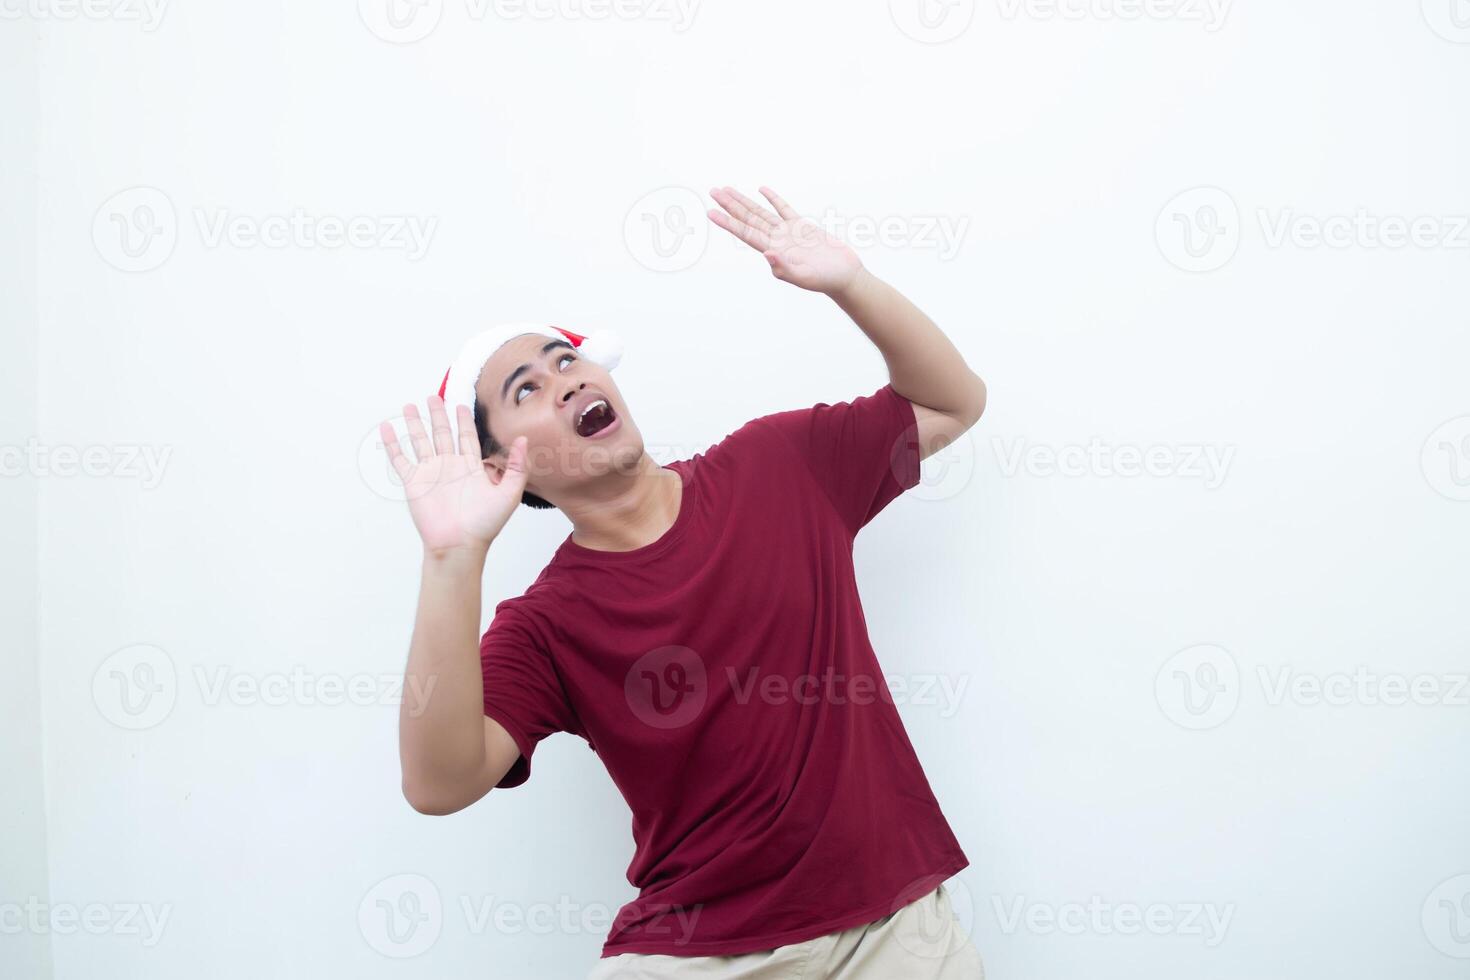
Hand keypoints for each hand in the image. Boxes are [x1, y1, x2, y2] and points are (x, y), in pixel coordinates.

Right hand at [379, 396, 528, 556]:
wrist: (459, 545)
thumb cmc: (485, 524)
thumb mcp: (509, 493)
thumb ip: (517, 466)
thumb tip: (523, 438)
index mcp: (470, 467)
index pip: (466, 437)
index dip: (463, 421)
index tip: (460, 405)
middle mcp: (449, 466)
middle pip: (442, 433)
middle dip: (437, 415)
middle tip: (433, 396)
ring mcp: (430, 473)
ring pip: (420, 441)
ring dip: (415, 423)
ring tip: (409, 405)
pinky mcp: (413, 482)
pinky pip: (400, 459)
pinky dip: (392, 444)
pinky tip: (387, 428)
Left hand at [707, 186, 863, 294]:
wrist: (843, 275)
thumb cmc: (824, 280)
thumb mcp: (803, 277)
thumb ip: (784, 267)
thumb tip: (768, 254)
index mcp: (774, 251)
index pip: (746, 233)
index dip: (728, 222)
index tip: (711, 212)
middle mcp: (777, 240)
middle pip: (748, 219)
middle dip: (730, 205)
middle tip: (713, 191)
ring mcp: (788, 232)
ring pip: (761, 212)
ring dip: (744, 201)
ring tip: (727, 189)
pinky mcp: (802, 227)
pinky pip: (783, 209)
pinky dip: (773, 199)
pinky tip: (762, 190)